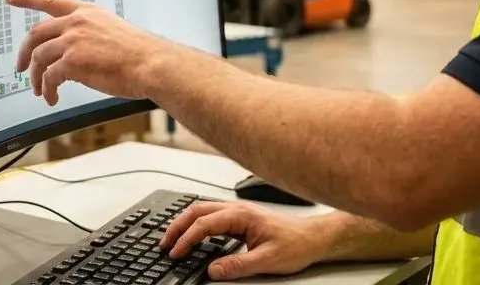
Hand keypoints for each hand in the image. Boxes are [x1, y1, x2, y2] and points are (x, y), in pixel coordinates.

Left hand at [9, 0, 177, 105]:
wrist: (152, 64)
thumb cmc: (140, 54)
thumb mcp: (113, 31)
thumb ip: (91, 35)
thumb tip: (77, 53)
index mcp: (87, 12)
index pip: (50, 0)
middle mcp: (76, 22)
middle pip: (36, 34)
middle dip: (24, 53)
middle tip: (20, 67)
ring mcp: (72, 40)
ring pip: (38, 57)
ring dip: (35, 77)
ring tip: (39, 90)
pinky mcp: (72, 61)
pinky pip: (49, 77)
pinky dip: (47, 90)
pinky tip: (51, 98)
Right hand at [160, 201, 330, 280]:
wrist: (315, 237)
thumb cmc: (296, 244)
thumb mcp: (267, 261)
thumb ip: (238, 265)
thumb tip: (212, 271)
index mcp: (240, 215)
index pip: (204, 224)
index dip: (186, 239)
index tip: (175, 252)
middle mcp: (236, 209)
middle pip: (197, 211)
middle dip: (177, 226)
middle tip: (164, 243)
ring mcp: (238, 211)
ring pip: (202, 210)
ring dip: (185, 223)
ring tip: (173, 239)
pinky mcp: (241, 218)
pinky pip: (211, 216)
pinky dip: (196, 224)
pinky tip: (194, 235)